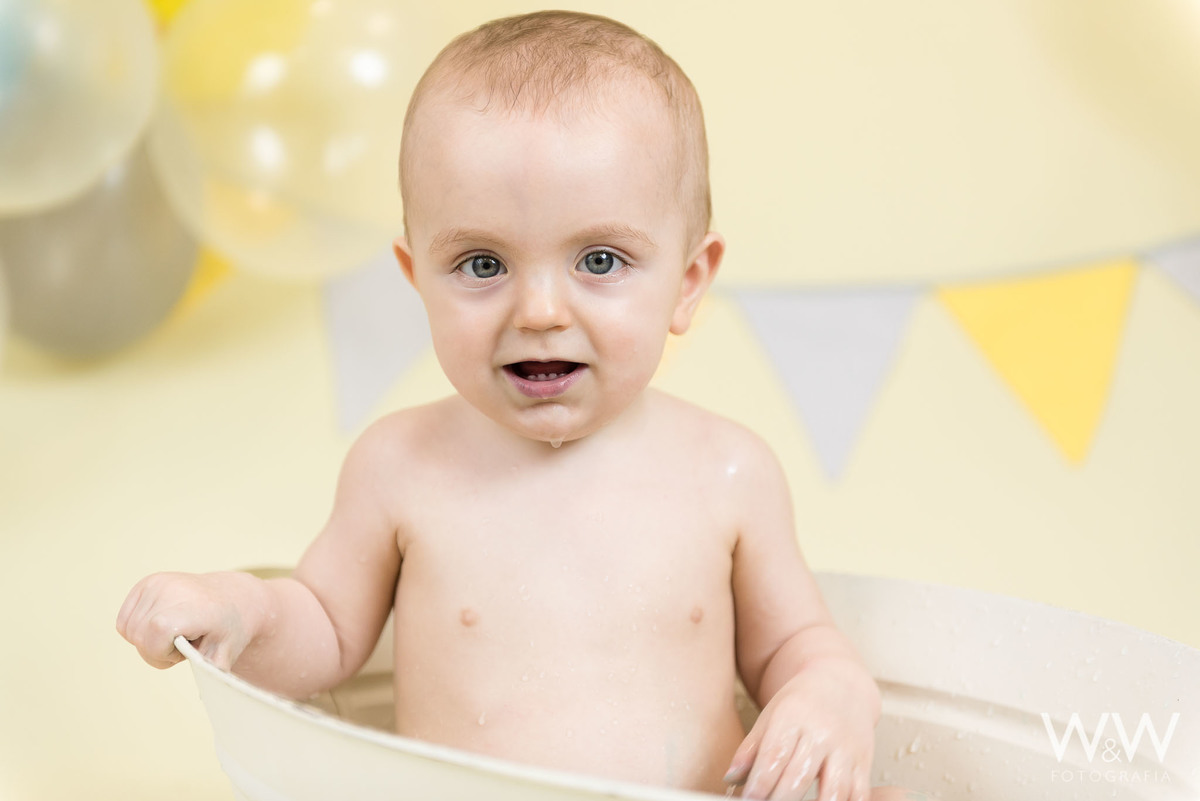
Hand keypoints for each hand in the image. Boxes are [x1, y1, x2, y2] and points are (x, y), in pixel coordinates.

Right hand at [116, 571, 266, 670]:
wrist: (233, 599)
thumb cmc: (228, 630)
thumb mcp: (224, 656)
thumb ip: (208, 674)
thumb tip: (206, 694)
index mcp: (196, 607)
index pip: (156, 633)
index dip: (162, 652)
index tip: (183, 651)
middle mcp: (174, 589)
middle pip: (139, 636)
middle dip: (156, 651)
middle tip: (184, 644)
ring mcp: (158, 582)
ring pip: (128, 630)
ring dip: (147, 640)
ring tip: (176, 632)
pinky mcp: (146, 582)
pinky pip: (124, 619)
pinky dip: (138, 628)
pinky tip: (163, 624)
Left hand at [725, 658, 878, 800]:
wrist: (841, 686)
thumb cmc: (801, 703)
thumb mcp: (771, 715)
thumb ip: (751, 748)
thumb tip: (731, 777)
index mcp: (793, 718)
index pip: (774, 757)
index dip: (760, 784)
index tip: (748, 800)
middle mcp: (821, 733)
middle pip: (798, 777)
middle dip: (779, 799)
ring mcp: (845, 749)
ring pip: (833, 789)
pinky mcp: (863, 762)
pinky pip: (859, 793)